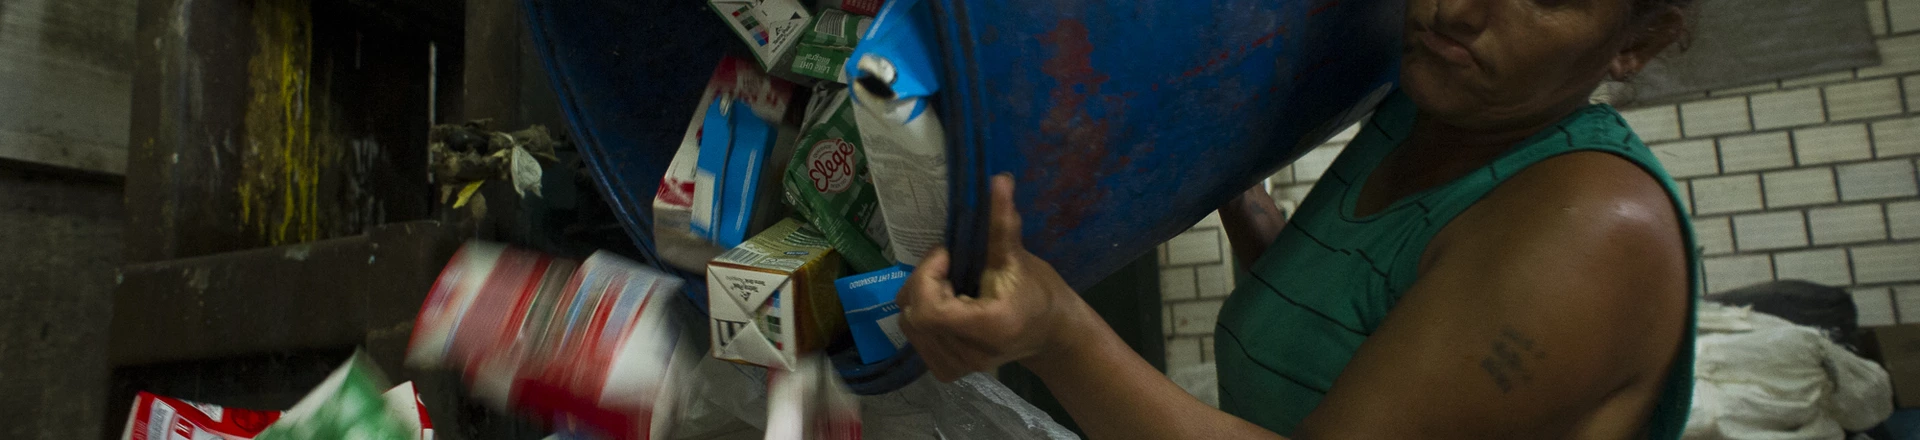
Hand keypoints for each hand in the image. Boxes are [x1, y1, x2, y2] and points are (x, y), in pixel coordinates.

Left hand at [896, 174, 1082, 380]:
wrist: (1050, 333)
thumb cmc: (1038, 293)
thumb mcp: (1018, 257)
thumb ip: (1002, 222)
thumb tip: (999, 180)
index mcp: (988, 327)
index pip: (928, 309)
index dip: (927, 276)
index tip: (946, 255)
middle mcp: (969, 353)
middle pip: (914, 315)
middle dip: (923, 282)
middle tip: (948, 266)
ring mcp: (957, 367)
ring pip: (910, 326)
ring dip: (921, 297)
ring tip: (949, 285)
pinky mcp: (948, 371)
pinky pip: (916, 338)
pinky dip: (922, 316)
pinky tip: (946, 304)